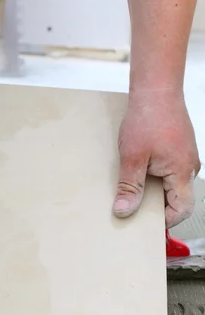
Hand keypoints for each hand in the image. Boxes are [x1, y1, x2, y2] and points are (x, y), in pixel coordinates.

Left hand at [113, 89, 199, 227]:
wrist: (156, 89)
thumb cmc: (148, 117)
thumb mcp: (132, 157)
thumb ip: (129, 187)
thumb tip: (124, 211)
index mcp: (182, 172)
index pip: (182, 209)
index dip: (165, 222)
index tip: (145, 225)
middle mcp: (189, 167)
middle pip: (176, 200)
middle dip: (156, 209)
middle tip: (135, 210)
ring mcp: (185, 159)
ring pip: (171, 187)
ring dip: (153, 192)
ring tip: (134, 190)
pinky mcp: (178, 151)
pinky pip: (169, 173)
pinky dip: (154, 179)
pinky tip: (138, 175)